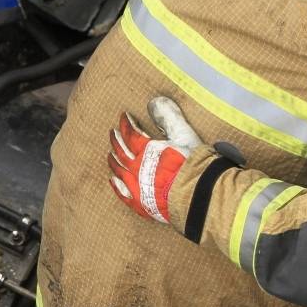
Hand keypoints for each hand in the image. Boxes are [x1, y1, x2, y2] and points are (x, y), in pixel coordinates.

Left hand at [108, 97, 202, 223]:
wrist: (196, 196)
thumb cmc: (192, 165)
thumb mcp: (184, 136)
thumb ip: (169, 118)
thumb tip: (154, 102)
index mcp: (147, 151)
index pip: (131, 134)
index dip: (126, 124)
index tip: (123, 117)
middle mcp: (136, 168)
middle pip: (121, 152)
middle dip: (116, 140)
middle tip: (113, 133)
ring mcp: (136, 187)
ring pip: (119, 171)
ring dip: (114, 161)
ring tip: (111, 154)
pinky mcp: (140, 203)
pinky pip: (122, 193)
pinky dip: (116, 185)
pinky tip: (113, 180)